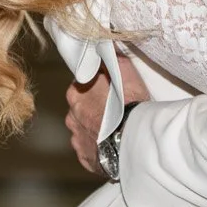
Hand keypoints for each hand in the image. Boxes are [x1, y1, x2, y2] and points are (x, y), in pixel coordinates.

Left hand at [63, 60, 149, 176]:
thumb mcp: (124, 71)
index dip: (96, 88)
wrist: (134, 140)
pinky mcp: (86, 158)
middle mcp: (72, 117)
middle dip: (95, 110)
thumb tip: (106, 48)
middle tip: (116, 111)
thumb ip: (112, 58)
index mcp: (76, 93)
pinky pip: (91, 152)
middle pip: (82, 110)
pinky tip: (114, 145)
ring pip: (85, 131)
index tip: (109, 91)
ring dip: (97, 130)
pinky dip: (100, 149)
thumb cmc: (129, 104)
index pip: (82, 86)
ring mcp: (77, 139)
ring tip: (117, 131)